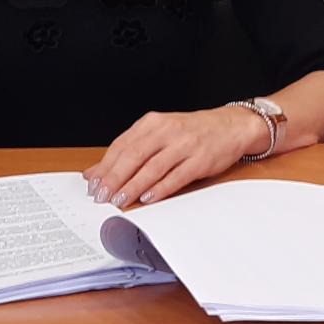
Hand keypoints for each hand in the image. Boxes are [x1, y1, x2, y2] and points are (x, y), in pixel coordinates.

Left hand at [85, 106, 265, 209]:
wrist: (231, 126)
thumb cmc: (192, 132)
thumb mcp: (158, 133)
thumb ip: (129, 150)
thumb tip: (96, 172)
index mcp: (153, 122)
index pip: (122, 145)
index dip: (105, 166)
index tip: (93, 184)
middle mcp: (167, 131)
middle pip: (134, 156)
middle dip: (115, 178)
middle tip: (102, 196)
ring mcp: (185, 145)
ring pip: (153, 167)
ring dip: (133, 186)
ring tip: (119, 200)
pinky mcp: (200, 160)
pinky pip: (177, 176)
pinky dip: (160, 188)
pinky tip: (148, 198)